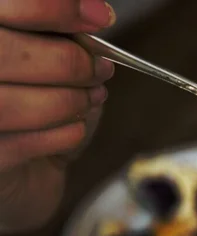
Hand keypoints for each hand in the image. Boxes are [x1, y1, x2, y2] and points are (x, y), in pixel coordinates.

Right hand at [0, 0, 115, 231]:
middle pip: (2, 52)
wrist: (26, 171)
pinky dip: (62, 133)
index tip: (98, 16)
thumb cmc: (36, 107)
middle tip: (99, 70)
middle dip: (66, 61)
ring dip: (67, 101)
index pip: (2, 4)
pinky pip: (20, 143)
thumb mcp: (48, 58)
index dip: (50, 7)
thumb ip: (58, 34)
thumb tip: (91, 14)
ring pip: (8, 102)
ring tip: (89, 100)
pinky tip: (75, 127)